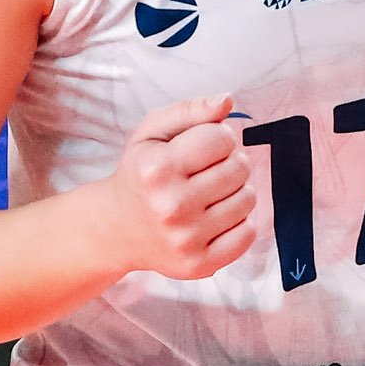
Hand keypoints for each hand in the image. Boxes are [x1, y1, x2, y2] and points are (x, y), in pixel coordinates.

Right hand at [97, 95, 256, 279]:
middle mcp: (171, 206)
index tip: (205, 145)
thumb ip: (190, 110)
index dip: (219, 136)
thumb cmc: (140, 173)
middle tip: (209, 169)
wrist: (117, 229)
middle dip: (230, 161)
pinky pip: (248, 233)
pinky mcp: (199, 265)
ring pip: (248, 199)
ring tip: (212, 192)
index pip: (221, 138)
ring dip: (236, 190)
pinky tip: (216, 216)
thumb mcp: (151, 133)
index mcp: (157, 169)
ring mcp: (186, 239)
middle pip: (239, 168)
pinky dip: (239, 221)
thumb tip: (227, 100)